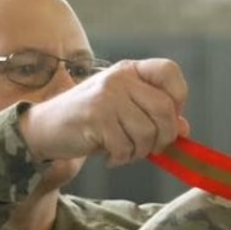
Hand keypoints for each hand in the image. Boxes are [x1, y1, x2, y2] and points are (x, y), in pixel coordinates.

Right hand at [19, 59, 189, 166]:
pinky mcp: (95, 118)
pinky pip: (125, 146)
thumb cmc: (90, 121)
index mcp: (130, 70)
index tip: (169, 118)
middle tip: (150, 149)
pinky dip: (121, 158)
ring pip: (147, 133)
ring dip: (140, 152)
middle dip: (163, 138)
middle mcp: (120, 78)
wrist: (45, 128)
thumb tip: (184, 129)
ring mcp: (107, 97)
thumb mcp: (124, 112)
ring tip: (124, 151)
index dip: (178, 98)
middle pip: (165, 110)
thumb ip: (153, 115)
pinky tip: (109, 156)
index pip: (169, 71)